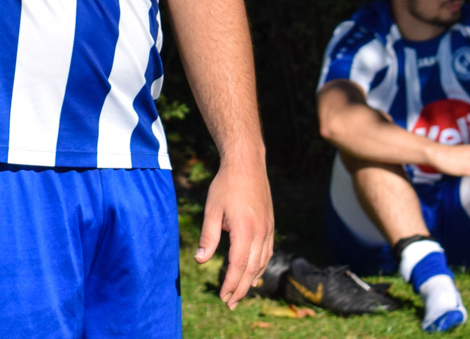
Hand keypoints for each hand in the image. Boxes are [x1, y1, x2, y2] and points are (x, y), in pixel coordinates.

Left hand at [196, 157, 274, 309]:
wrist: (247, 165)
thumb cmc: (226, 186)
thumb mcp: (212, 210)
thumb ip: (208, 237)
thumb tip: (200, 261)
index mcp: (244, 230)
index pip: (239, 265)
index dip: (231, 283)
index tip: (223, 297)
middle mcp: (260, 233)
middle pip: (252, 269)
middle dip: (240, 289)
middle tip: (230, 305)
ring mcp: (268, 230)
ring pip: (261, 263)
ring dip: (250, 281)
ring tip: (239, 295)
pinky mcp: (270, 227)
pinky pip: (266, 253)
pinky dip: (259, 268)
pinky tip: (253, 275)